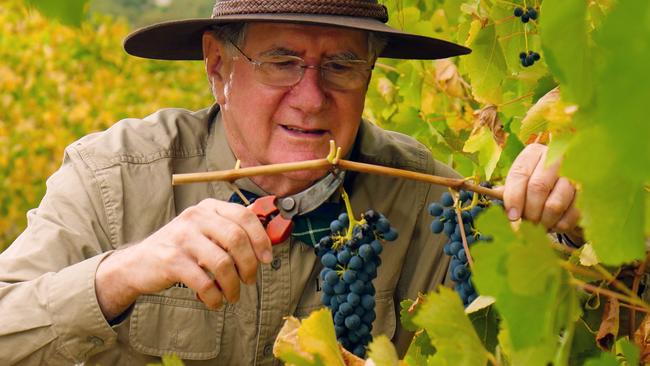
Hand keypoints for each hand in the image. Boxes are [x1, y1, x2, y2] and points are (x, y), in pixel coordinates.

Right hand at [95, 198, 271, 319]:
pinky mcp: (171, 260)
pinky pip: (204, 282)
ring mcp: (182, 237)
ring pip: (223, 263)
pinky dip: (215, 297)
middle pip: (237, 239)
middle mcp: (195, 217)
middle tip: (249, 280)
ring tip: (232, 295)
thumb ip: (229, 232)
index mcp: (208, 208)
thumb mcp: (204, 232)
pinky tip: (215, 301)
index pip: (244, 215)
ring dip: (233, 285)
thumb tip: (265, 242)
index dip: (261, 238)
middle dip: (249, 265)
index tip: (266, 258)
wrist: (137, 264)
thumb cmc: (179, 249)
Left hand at [503, 143, 579, 232]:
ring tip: (540, 225)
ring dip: (544, 221)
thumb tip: (497, 198)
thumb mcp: (521, 184)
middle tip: (527, 224)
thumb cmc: (536, 185)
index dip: (513, 198)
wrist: (568, 189)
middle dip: (529, 212)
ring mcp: (577, 173)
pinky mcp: (591, 191)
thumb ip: (508, 191)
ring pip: (555, 204)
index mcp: (534, 153)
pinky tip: (556, 224)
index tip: (512, 216)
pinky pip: (572, 215)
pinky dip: (561, 225)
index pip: (519, 174)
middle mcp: (556, 157)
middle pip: (538, 188)